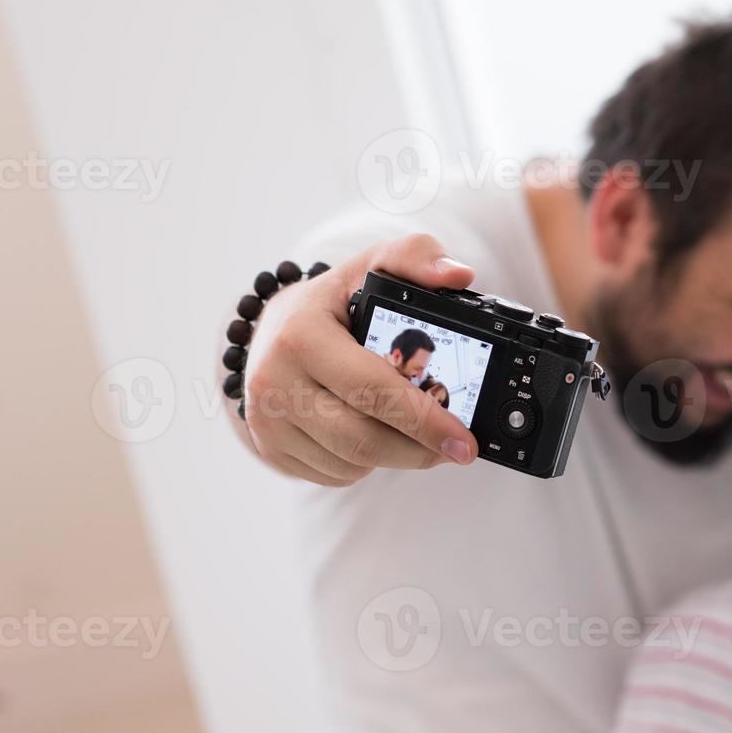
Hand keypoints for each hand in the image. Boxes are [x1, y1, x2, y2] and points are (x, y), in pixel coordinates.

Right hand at [233, 234, 479, 485]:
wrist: (273, 329)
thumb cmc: (335, 302)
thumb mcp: (373, 265)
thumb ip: (418, 258)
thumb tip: (459, 275)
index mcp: (301, 336)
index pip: (372, 389)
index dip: (425, 421)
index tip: (465, 441)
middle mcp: (273, 382)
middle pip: (362, 440)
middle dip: (419, 449)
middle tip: (456, 448)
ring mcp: (266, 422)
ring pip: (350, 464)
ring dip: (394, 456)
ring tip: (413, 432)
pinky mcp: (270, 449)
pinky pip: (333, 475)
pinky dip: (364, 463)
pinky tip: (372, 433)